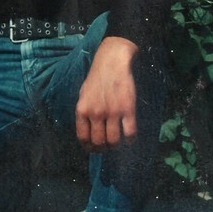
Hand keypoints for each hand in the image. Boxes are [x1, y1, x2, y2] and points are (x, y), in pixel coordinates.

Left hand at [75, 36, 138, 151]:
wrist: (112, 62)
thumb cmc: (97, 78)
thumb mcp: (83, 95)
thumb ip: (84, 112)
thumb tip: (87, 131)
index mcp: (82, 110)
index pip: (83, 138)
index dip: (89, 148)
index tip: (94, 149)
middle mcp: (95, 113)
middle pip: (99, 143)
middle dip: (103, 149)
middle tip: (107, 146)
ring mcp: (112, 112)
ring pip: (114, 141)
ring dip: (116, 145)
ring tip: (118, 142)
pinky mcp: (128, 109)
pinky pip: (130, 133)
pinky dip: (130, 139)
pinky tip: (129, 137)